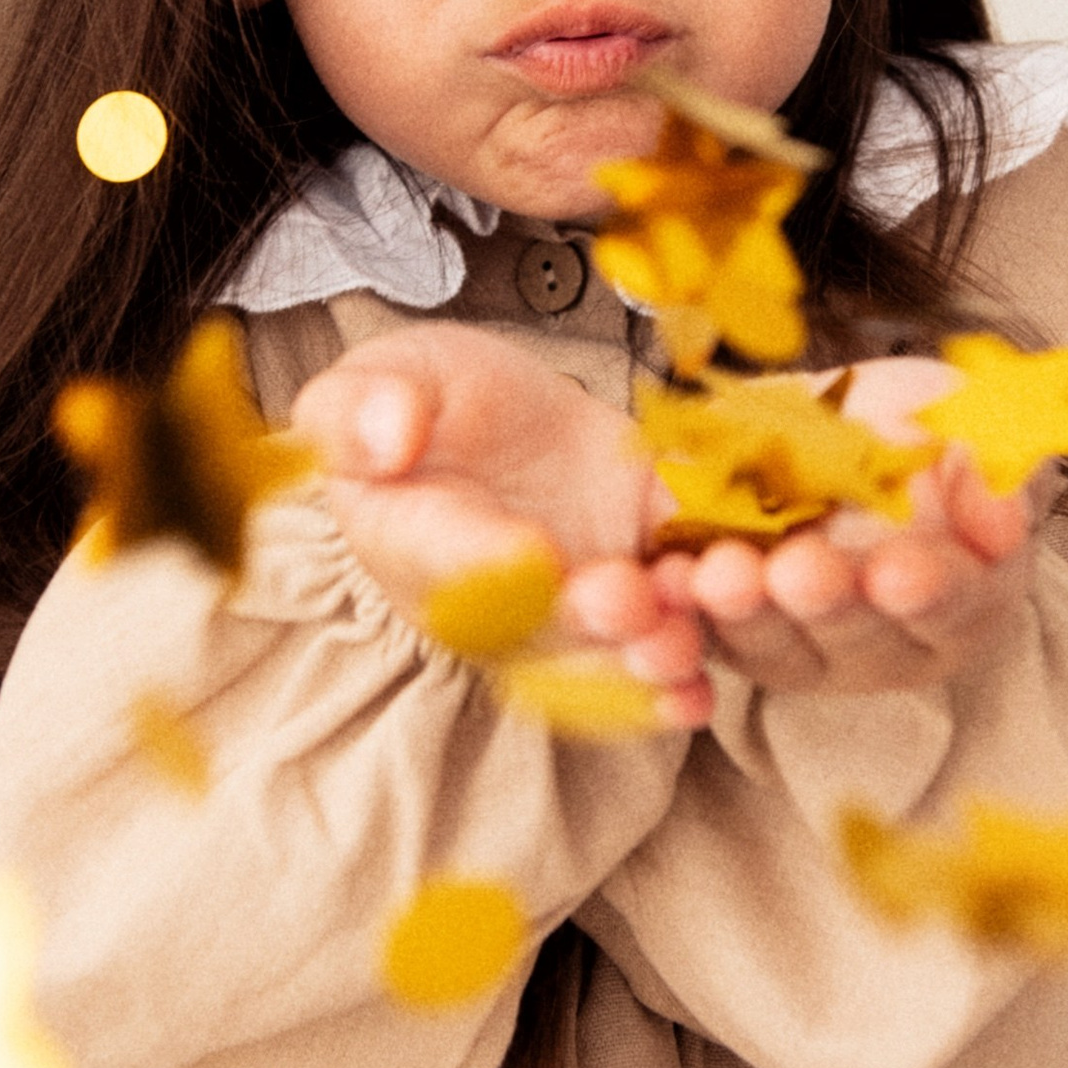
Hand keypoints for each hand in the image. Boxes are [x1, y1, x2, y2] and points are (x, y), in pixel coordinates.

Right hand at [292, 326, 711, 721]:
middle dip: (585, 623)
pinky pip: (674, 625)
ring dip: (646, 653)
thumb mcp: (380, 379)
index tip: (530, 556)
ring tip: (678, 641)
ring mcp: (575, 603)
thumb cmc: (425, 406)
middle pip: (540, 629)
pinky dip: (695, 659)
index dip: (487, 564)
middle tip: (624, 600)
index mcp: (416, 545)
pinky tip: (707, 688)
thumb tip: (384, 435)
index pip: (446, 561)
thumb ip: (361, 409)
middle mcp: (497, 602)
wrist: (499, 422)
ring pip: (609, 648)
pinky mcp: (646, 582)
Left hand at [563, 355, 1037, 699]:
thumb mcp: (966, 418)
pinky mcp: (727, 637)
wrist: (820, 426)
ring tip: (718, 572)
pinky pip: (695, 636)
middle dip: (823, 602)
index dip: (929, 591)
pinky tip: (658, 580)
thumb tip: (1008, 517)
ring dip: (741, 611)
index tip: (900, 571)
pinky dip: (674, 617)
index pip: (952, 605)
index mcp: (962, 598)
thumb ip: (996, 459)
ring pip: (770, 642)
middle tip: (796, 571)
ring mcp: (802, 649)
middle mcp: (883, 642)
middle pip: (855, 635)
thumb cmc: (915, 424)